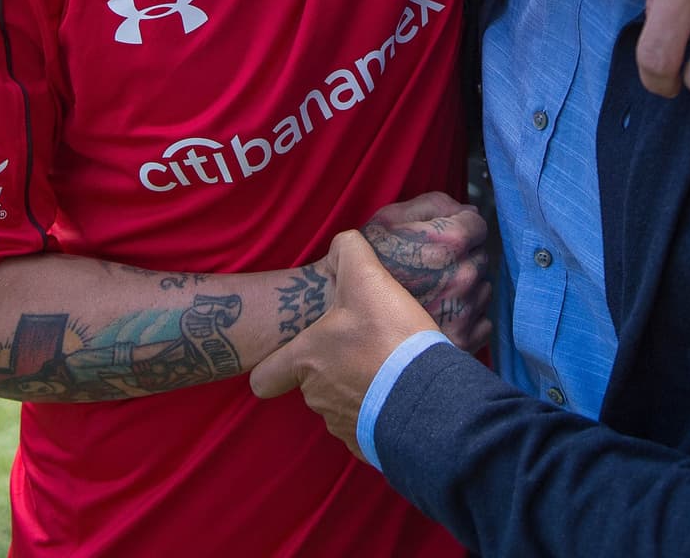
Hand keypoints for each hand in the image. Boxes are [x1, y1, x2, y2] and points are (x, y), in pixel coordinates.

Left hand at [249, 229, 447, 458]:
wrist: (426, 397)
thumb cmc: (388, 336)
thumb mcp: (368, 278)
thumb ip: (348, 251)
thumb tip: (342, 244)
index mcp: (306, 360)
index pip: (263, 378)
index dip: (274, 366)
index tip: (296, 355)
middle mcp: (316, 396)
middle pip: (311, 383)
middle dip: (333, 366)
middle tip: (365, 345)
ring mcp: (340, 424)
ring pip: (338, 403)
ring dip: (357, 387)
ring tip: (388, 366)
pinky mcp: (367, 445)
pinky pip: (365, 425)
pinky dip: (378, 411)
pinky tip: (399, 391)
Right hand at [361, 192, 490, 349]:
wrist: (337, 313)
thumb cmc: (362, 262)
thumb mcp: (390, 218)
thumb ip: (433, 205)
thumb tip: (466, 209)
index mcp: (449, 242)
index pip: (478, 225)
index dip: (463, 226)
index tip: (448, 234)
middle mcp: (463, 276)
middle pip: (481, 256)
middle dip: (463, 256)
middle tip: (435, 264)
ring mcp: (464, 311)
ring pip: (482, 288)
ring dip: (466, 286)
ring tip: (434, 289)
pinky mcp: (462, 340)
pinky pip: (481, 322)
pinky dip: (465, 317)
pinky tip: (440, 313)